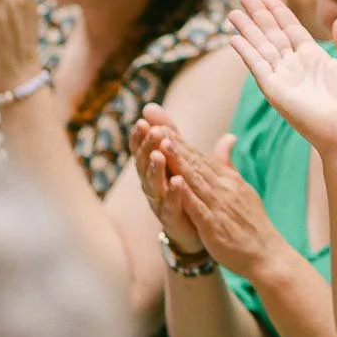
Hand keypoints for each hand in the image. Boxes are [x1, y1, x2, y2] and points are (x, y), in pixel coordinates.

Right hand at [131, 108, 204, 254]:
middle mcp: (152, 185)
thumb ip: (170, 135)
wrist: (195, 229)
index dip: (141, 137)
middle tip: (152, 131)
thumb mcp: (177, 160)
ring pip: (153, 184)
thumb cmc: (183, 190)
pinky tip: (178, 182)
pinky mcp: (171, 218)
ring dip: (155, 168)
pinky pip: (170, 205)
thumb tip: (153, 106)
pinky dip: (173, 194)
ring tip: (159, 154)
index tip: (142, 120)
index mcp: (154, 169)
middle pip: (145, 163)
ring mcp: (159, 202)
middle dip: (147, 147)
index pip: (143, 149)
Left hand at [169, 133, 293, 282]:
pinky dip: (186, 194)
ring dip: (178, 162)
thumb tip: (228, 138)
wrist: (267, 254)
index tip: (163, 126)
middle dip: (175, 144)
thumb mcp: (242, 188)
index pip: (201, 157)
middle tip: (156, 127)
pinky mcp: (214, 225)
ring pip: (195, 180)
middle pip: (196, 163)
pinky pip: (198, 207)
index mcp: (229, 180)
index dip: (181, 141)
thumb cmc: (252, 224)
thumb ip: (229, 165)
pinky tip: (173, 183)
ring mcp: (219, 206)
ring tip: (162, 145)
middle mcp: (224, 188)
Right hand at [227, 0, 336, 158]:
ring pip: (261, 47)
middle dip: (259, 15)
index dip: (278, 12)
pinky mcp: (276, 91)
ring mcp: (284, 78)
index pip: (291, 29)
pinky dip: (246, 53)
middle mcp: (296, 66)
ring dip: (247, 30)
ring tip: (233, 13)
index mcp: (314, 58)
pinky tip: (235, 38)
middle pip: (272, 34)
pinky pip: (258, 67)